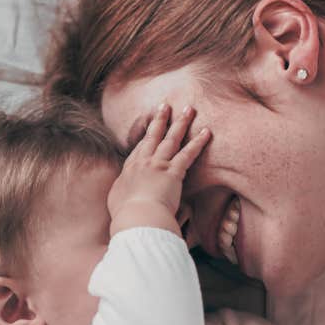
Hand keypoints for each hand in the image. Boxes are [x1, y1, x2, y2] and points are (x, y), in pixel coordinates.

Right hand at [107, 104, 209, 236]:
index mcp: (129, 171)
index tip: (150, 128)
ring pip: (171, 139)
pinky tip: (207, 131)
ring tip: (189, 109)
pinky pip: (188, 154)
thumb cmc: (126, 216)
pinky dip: (198, 142)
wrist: (136, 218)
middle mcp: (142, 163)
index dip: (145, 137)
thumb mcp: (117, 202)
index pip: (139, 149)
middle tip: (165, 106)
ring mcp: (158, 165)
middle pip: (152, 136)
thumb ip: (122, 194)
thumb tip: (125, 196)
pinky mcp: (173, 172)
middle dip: (160, 119)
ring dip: (180, 122)